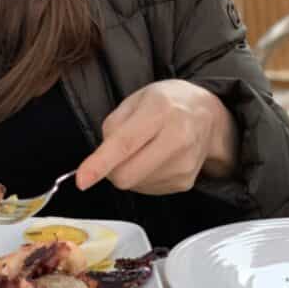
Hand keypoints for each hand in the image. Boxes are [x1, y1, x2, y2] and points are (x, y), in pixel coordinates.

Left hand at [76, 80, 238, 195]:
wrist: (206, 114)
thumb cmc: (164, 102)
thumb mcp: (135, 99)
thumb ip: (113, 125)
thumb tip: (101, 158)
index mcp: (160, 110)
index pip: (125, 143)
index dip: (100, 163)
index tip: (82, 179)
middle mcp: (177, 139)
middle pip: (128, 173)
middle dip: (110, 170)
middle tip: (113, 154)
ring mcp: (184, 164)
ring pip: (136, 185)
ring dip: (127, 172)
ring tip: (141, 149)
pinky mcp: (186, 182)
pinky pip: (148, 190)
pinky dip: (141, 178)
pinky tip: (152, 159)